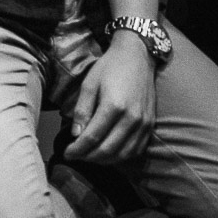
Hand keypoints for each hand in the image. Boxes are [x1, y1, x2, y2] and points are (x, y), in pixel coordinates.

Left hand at [65, 32, 157, 165]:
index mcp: (114, 106)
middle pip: (107, 149)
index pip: (92, 137)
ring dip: (103, 160)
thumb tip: (75, 135)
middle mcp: (132, 118)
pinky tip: (108, 154)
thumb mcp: (89, 84)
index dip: (77, 149)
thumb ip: (82, 110)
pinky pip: (136, 150)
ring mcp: (143, 123)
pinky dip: (120, 156)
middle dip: (88, 157)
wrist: (137, 57)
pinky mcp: (150, 125)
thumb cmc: (109, 67)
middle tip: (75, 156)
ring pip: (122, 154)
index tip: (66, 153)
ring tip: (88, 156)